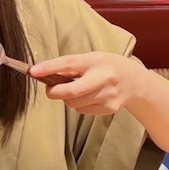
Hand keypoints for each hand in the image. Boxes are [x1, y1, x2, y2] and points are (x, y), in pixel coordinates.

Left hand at [29, 52, 145, 115]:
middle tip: (51, 89)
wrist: (135, 82)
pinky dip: (79, 105)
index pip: (69, 64)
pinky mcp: (108, 109)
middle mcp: (103, 78)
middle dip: (55, 92)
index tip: (33, 71)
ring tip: (77, 89)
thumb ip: (72, 66)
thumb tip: (46, 73)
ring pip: (74, 103)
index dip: (49, 68)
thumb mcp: (92, 59)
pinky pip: (82, 110)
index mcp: (96, 61)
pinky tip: (88, 96)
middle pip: (71, 92)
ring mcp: (107, 96)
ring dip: (68, 98)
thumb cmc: (107, 66)